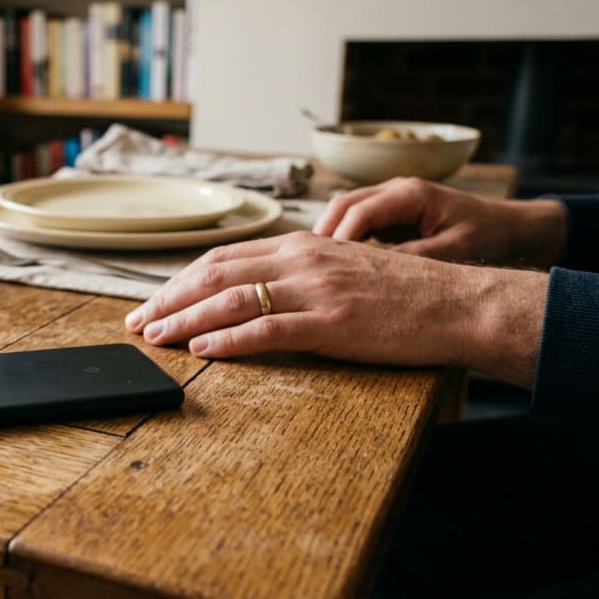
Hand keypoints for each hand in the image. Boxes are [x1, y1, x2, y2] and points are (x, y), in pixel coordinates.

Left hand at [125, 232, 548, 386]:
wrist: (461, 302)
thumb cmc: (405, 294)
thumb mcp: (345, 269)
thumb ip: (301, 274)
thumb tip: (256, 293)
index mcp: (302, 245)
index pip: (223, 257)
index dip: (180, 280)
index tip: (153, 300)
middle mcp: (303, 259)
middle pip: (215, 274)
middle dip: (168, 299)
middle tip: (136, 321)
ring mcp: (316, 290)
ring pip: (231, 300)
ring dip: (184, 321)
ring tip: (154, 337)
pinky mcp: (332, 324)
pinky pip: (266, 330)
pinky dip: (227, 341)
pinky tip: (200, 353)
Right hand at [313, 177, 566, 268]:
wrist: (515, 229)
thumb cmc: (490, 237)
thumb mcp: (455, 251)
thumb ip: (414, 258)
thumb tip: (373, 272)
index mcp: (411, 194)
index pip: (358, 211)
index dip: (336, 239)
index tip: (322, 268)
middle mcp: (396, 190)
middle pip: (342, 205)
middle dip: (321, 235)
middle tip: (305, 268)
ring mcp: (392, 200)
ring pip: (344, 212)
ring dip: (327, 237)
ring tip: (314, 268)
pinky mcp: (392, 215)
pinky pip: (356, 223)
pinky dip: (342, 241)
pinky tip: (336, 266)